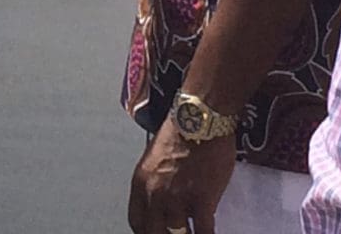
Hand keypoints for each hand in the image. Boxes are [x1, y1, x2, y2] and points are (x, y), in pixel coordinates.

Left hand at [128, 118, 234, 233]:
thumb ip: (156, 185)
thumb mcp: (156, 159)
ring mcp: (177, 198)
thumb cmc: (181, 133)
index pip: (137, 223)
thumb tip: (163, 206)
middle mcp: (154, 194)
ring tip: (193, 233)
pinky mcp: (201, 199)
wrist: (199, 117)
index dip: (147, 233)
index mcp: (140, 182)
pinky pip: (203, 233)